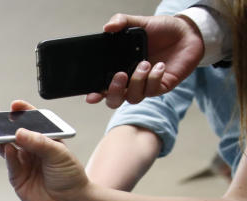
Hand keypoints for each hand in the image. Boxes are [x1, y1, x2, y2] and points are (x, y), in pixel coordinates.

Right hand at [0, 100, 91, 200]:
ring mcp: (23, 163)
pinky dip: (7, 156)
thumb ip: (39, 143)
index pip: (32, 121)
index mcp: (46, 138)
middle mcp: (33, 149)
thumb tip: (19, 133)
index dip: (22, 112)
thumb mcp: (59, 154)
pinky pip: (9, 163)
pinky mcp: (17, 177)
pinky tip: (6, 148)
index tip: (14, 106)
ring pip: (6, 146)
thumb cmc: (70, 177)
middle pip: (13, 132)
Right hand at [86, 13, 203, 107]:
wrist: (187, 33)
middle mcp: (130, 80)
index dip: (94, 94)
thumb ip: (122, 22)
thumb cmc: (163, 30)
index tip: (91, 95)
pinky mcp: (160, 87)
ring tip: (145, 63)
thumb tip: (107, 27)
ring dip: (137, 81)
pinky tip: (159, 65)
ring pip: (132, 97)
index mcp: (119, 68)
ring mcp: (144, 86)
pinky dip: (154, 78)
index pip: (101, 87)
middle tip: (120, 75)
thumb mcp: (140, 22)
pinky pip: (152, 91)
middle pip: (114, 100)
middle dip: (113, 92)